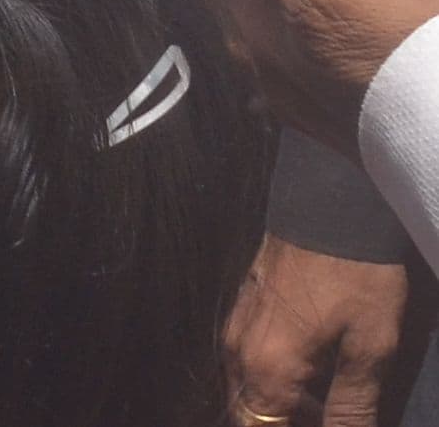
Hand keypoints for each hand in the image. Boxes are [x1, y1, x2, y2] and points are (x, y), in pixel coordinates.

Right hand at [227, 241, 417, 426]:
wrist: (327, 203)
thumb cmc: (356, 276)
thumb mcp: (371, 346)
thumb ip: (353, 404)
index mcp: (268, 368)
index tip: (329, 422)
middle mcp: (238, 353)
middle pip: (249, 414)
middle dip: (282, 422)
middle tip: (330, 415)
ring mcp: (234, 327)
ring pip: (245, 388)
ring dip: (279, 404)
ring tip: (327, 402)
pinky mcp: (240, 308)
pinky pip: (246, 362)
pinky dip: (274, 379)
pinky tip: (312, 371)